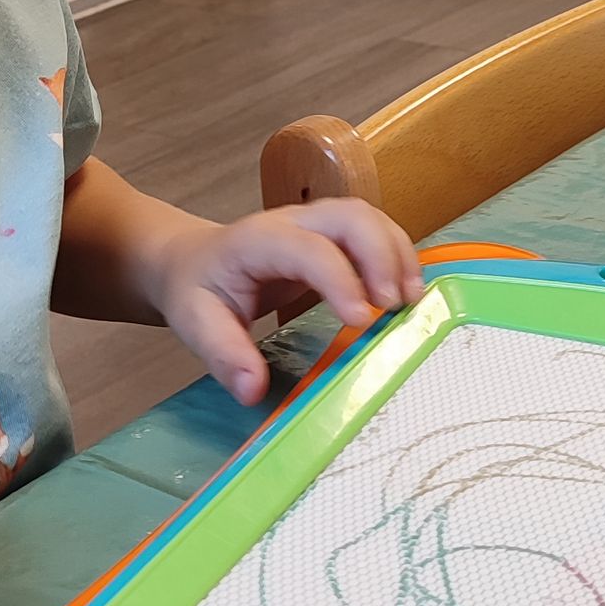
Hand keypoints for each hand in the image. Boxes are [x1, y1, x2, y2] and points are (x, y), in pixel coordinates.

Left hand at [153, 201, 424, 406]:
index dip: (340, 280)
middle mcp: (292, 222)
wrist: (192, 260)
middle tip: (396, 305)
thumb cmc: (197, 290)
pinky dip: (396, 256)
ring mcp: (315, 222)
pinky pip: (372, 232)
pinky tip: (405, 292)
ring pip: (368, 218)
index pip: (308, 248)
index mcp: (257, 241)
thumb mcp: (195, 324)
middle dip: (381, 255)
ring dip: (397, 254)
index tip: (362, 322)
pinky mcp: (331, 235)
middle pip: (350, 215)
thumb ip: (224, 354)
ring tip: (412, 301)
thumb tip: (254, 390)